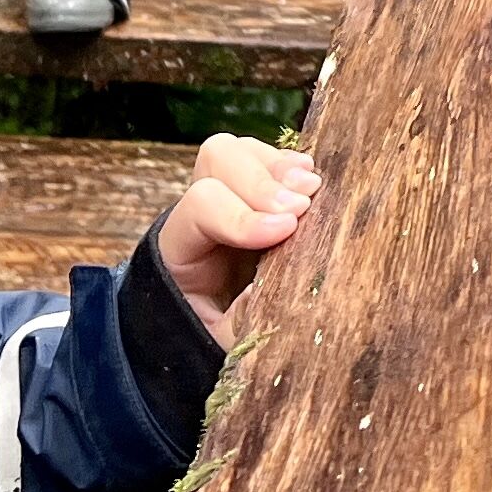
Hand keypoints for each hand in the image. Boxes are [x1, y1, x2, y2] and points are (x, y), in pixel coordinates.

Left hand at [156, 134, 320, 344]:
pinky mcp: (256, 195)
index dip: (243, 216)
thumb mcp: (224, 340)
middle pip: (215, 159)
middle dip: (261, 180)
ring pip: (240, 151)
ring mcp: (228, 196)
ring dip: (279, 166)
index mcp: (178, 249)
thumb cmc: (215, 338)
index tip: (285, 230)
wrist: (210, 333)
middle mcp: (198, 212)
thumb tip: (274, 295)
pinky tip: (313, 180)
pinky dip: (292, 164)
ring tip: (313, 188)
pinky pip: (268, 158)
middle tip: (303, 205)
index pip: (201, 206)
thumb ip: (242, 320)